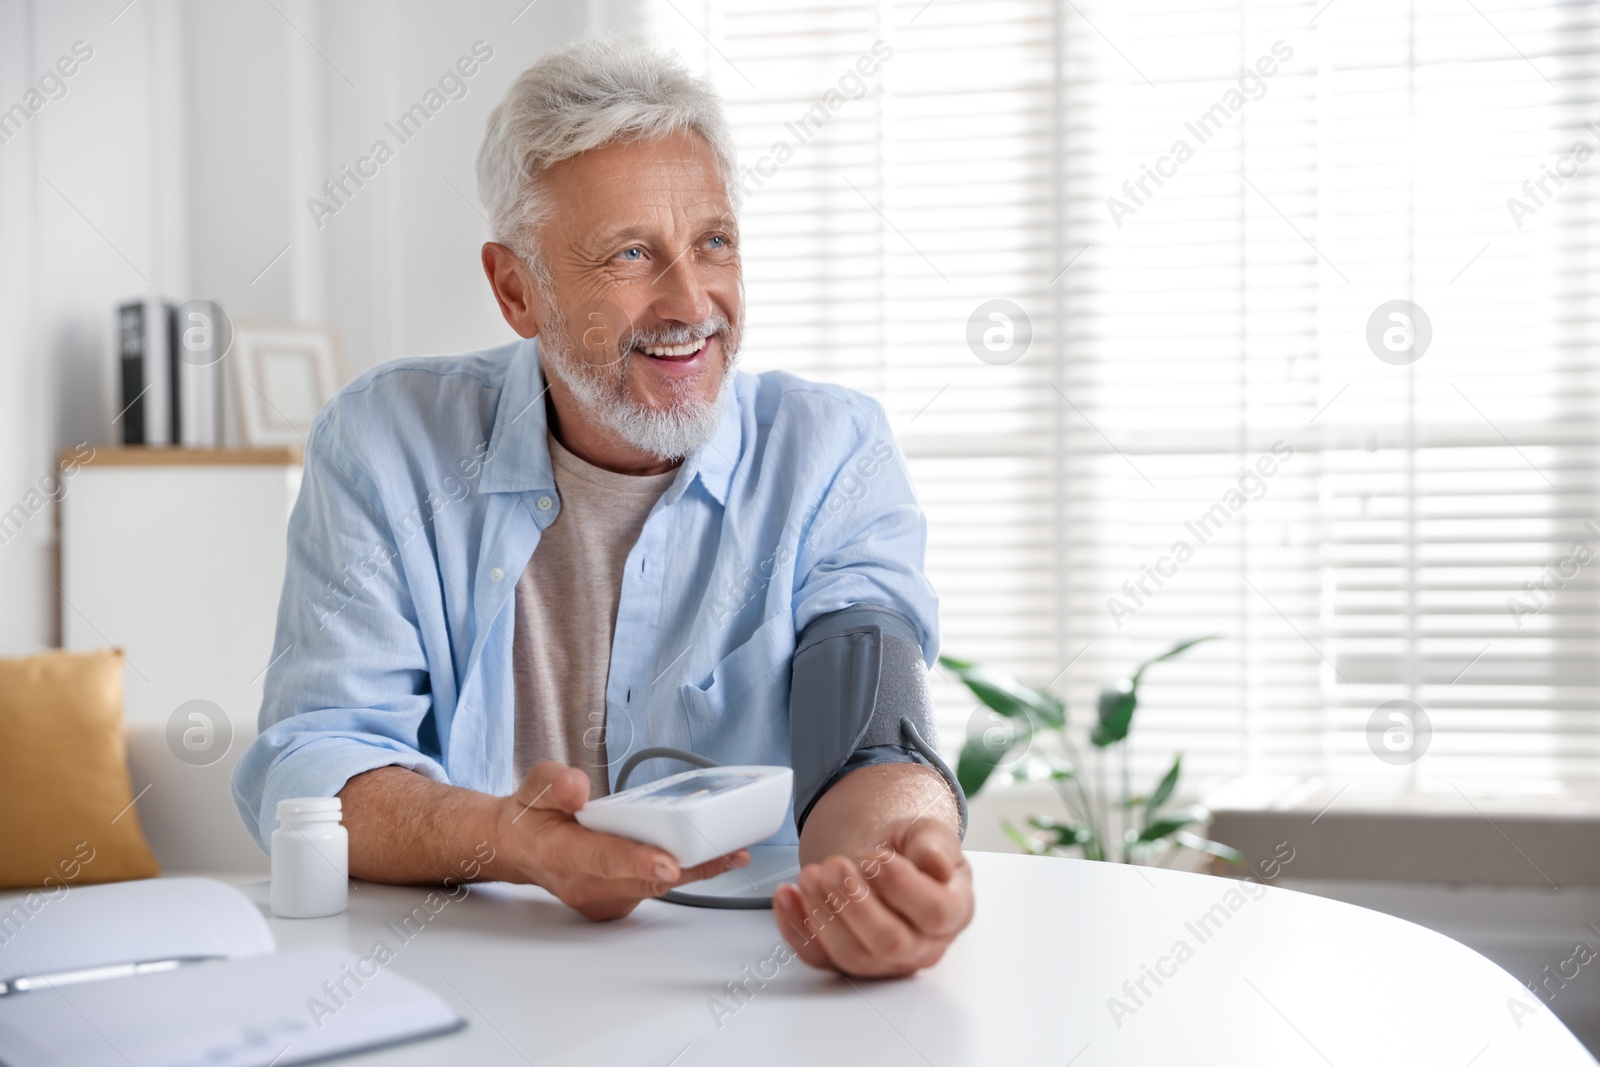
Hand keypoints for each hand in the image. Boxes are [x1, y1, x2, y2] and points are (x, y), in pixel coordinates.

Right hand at [494, 761, 747, 920]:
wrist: (520, 850)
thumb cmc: (532, 818)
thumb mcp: (534, 788)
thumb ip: (554, 784)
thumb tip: (577, 786)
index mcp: (561, 853)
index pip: (603, 859)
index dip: (637, 862)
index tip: (667, 864)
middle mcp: (584, 884)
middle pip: (644, 879)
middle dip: (690, 866)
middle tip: (731, 851)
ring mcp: (602, 899)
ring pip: (656, 888)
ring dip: (695, 870)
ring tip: (733, 850)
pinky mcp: (617, 903)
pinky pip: (655, 891)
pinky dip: (682, 873)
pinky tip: (707, 855)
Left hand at [772, 816, 972, 977]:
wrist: (886, 861)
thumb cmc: (913, 852)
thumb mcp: (929, 834)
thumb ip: (935, 844)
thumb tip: (935, 863)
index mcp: (952, 912)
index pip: (934, 913)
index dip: (903, 887)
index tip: (878, 857)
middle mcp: (921, 945)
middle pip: (889, 943)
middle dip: (854, 903)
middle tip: (833, 866)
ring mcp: (882, 960)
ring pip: (851, 955)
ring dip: (823, 914)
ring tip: (809, 875)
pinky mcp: (845, 962)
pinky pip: (818, 957)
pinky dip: (795, 928)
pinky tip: (786, 895)